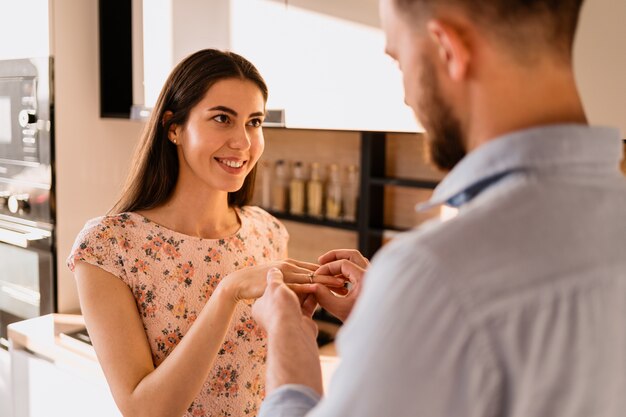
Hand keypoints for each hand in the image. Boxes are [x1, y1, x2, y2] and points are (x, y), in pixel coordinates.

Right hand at [220, 259, 344, 301]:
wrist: (239, 283)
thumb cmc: (257, 285)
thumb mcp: (277, 282)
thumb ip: (290, 284)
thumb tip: (302, 292)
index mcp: (292, 265)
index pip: (316, 268)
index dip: (331, 273)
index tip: (346, 279)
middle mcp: (290, 266)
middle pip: (317, 271)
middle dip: (334, 276)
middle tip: (350, 282)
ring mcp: (284, 272)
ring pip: (310, 277)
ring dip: (327, 281)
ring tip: (341, 286)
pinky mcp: (278, 281)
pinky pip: (296, 285)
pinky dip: (308, 287)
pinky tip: (319, 291)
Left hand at [252, 268, 321, 393]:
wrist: (292, 332)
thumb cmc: (279, 307)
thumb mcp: (273, 287)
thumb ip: (274, 277)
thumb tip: (274, 270)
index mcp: (261, 305)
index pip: (272, 287)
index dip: (283, 278)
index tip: (290, 270)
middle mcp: (272, 312)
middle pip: (286, 292)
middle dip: (297, 283)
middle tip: (304, 273)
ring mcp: (286, 317)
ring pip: (298, 298)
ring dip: (306, 289)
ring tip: (313, 279)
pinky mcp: (300, 320)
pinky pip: (307, 306)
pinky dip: (312, 297)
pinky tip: (319, 288)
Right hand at [311, 249, 368, 321]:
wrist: (379, 329)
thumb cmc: (362, 322)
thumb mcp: (340, 310)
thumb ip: (324, 297)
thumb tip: (313, 285)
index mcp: (365, 278)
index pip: (343, 263)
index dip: (327, 267)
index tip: (317, 275)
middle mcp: (372, 273)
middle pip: (352, 255)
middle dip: (335, 256)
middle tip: (320, 261)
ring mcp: (374, 277)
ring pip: (356, 261)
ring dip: (341, 263)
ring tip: (327, 270)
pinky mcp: (373, 282)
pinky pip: (359, 269)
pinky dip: (347, 271)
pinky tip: (337, 280)